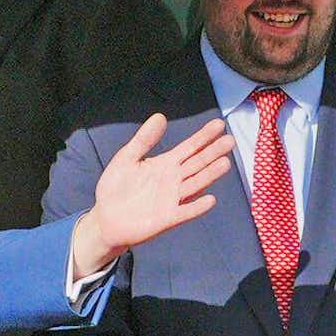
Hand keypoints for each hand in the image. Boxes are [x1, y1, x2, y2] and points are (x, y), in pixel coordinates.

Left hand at [68, 114, 233, 279]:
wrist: (105, 219)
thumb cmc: (115, 188)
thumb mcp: (127, 158)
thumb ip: (144, 139)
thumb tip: (160, 116)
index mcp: (165, 164)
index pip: (190, 147)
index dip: (204, 136)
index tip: (219, 124)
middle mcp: (173, 180)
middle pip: (198, 164)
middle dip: (213, 152)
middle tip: (230, 140)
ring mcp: (172, 199)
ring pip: (195, 184)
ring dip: (210, 175)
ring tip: (225, 163)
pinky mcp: (167, 218)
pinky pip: (185, 211)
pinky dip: (197, 207)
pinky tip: (210, 199)